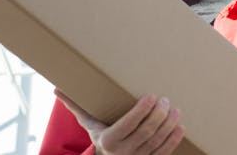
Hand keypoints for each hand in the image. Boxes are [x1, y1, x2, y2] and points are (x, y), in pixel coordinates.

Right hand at [54, 89, 184, 154]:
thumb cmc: (99, 136)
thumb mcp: (88, 123)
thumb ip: (76, 106)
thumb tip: (56, 89)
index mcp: (109, 140)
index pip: (129, 124)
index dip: (142, 110)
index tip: (152, 96)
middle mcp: (124, 152)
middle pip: (146, 131)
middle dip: (159, 114)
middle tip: (165, 100)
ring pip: (157, 141)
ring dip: (169, 125)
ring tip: (175, 109)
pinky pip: (164, 152)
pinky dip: (173, 139)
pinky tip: (179, 126)